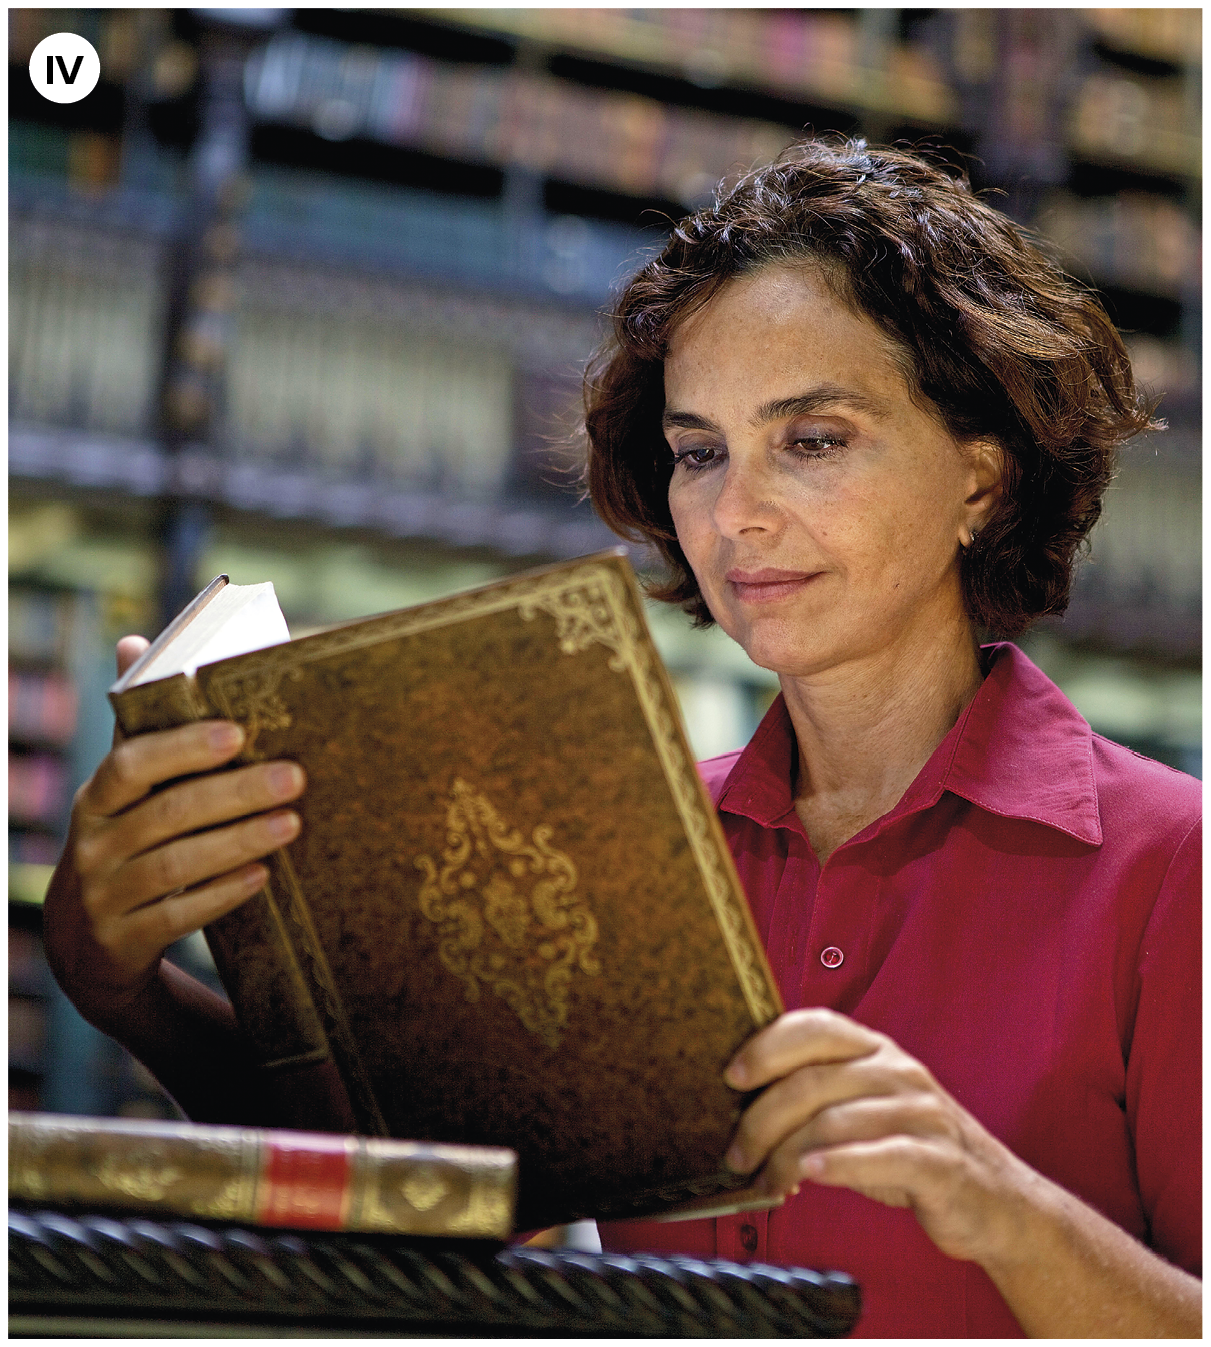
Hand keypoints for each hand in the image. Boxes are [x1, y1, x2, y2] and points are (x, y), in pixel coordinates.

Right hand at [43, 636, 307, 1028]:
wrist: (88, 942)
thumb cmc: (126, 840)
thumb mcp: (124, 790)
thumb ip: (142, 728)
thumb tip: (137, 641)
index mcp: (96, 798)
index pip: (129, 764)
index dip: (181, 747)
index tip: (237, 732)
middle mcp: (92, 845)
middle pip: (166, 814)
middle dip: (234, 793)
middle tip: (294, 776)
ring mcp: (104, 897)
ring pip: (175, 866)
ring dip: (238, 841)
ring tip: (292, 823)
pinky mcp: (123, 941)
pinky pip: (176, 916)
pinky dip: (222, 895)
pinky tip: (263, 876)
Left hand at [723, 1007, 1029, 1265]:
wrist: (994, 1201)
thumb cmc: (910, 1152)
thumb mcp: (865, 1110)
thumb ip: (818, 1097)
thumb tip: (742, 1107)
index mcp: (875, 1051)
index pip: (815, 1026)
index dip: (768, 1045)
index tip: (731, 1077)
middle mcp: (897, 1072)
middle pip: (811, 1083)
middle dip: (761, 1121)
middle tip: (736, 1155)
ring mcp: (921, 1114)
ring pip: (834, 1123)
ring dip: (786, 1155)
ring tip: (764, 1181)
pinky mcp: (938, 1161)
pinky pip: (879, 1155)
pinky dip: (838, 1164)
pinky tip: (810, 1175)